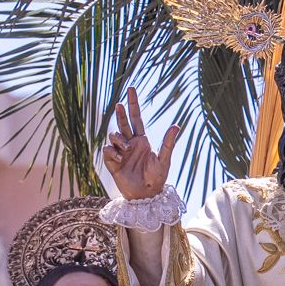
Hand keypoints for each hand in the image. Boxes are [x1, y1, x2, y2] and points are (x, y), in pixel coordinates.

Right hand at [102, 86, 181, 201]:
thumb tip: (176, 125)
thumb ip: (168, 143)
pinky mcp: (112, 162)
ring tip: (126, 150)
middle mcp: (130, 144)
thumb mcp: (164, 160)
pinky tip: (120, 160)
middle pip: (123, 122)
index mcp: (142, 141)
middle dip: (120, 112)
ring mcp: (120, 152)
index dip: (133, 104)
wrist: (145, 196)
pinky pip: (108, 150)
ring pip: (114, 135)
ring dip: (118, 139)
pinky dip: (113, 153)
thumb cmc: (157, 178)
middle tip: (118, 103)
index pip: (136, 118)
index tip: (131, 89)